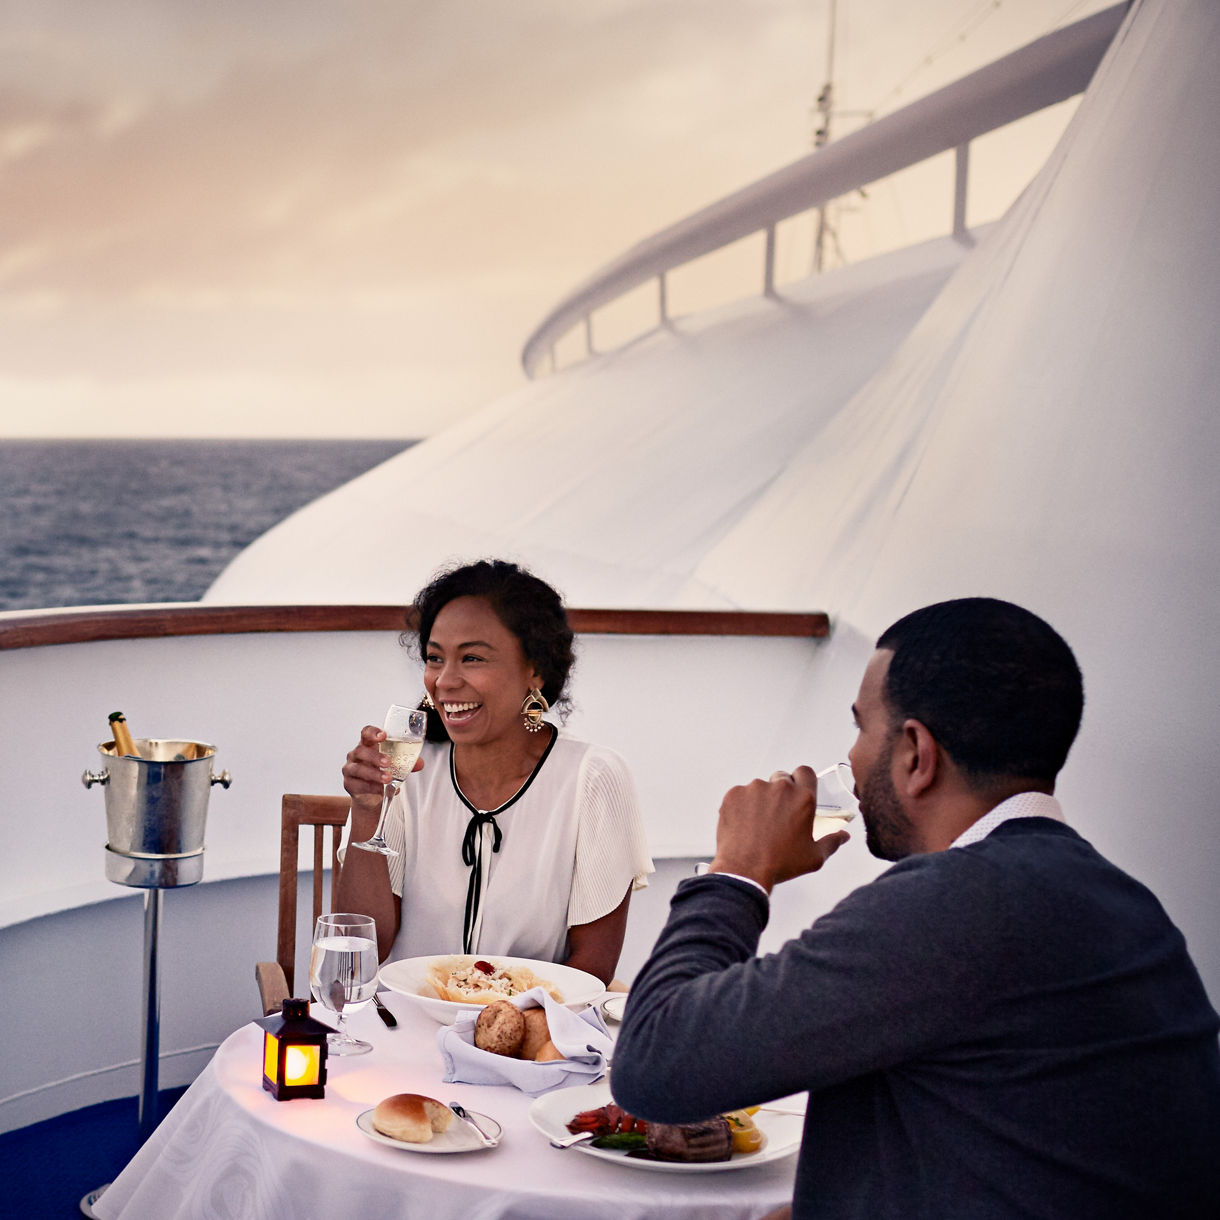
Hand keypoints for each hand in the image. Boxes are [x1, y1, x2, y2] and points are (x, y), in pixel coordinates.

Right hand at [341, 724, 423, 798]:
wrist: (370, 795)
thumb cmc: (381, 771)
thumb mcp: (395, 765)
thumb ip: (407, 762)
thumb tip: (420, 764)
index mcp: (367, 744)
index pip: (366, 733)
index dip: (373, 732)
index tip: (383, 735)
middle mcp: (356, 754)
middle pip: (361, 750)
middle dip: (375, 756)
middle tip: (388, 762)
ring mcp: (350, 769)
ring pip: (358, 769)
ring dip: (374, 774)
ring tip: (388, 778)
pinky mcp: (349, 784)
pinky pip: (357, 785)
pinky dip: (371, 787)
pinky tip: (380, 790)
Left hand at [707, 764, 847, 892]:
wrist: (744, 870)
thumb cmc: (780, 864)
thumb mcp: (814, 857)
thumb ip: (832, 842)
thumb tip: (843, 836)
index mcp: (803, 798)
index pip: (806, 772)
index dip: (802, 781)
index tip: (798, 792)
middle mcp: (780, 788)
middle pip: (782, 778)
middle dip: (781, 792)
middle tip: (777, 815)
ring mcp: (755, 788)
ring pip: (760, 787)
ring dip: (760, 800)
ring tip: (758, 825)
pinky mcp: (734, 794)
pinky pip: (740, 794)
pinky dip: (741, 806)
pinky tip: (743, 825)